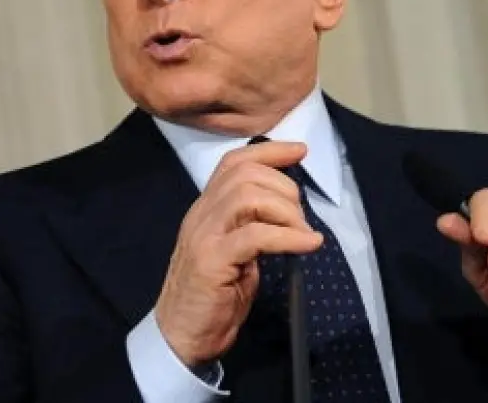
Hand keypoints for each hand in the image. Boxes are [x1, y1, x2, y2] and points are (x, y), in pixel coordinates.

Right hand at [155, 141, 322, 366]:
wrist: (180, 336)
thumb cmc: (211, 298)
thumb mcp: (234, 255)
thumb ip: (251, 229)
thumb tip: (288, 213)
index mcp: (205, 210)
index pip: (233, 163)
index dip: (269, 151)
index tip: (300, 151)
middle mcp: (201, 215)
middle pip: (245, 175)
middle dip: (285, 187)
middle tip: (302, 218)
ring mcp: (204, 236)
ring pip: (248, 197)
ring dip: (287, 210)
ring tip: (303, 234)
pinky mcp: (213, 261)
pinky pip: (256, 235)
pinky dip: (289, 236)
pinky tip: (308, 245)